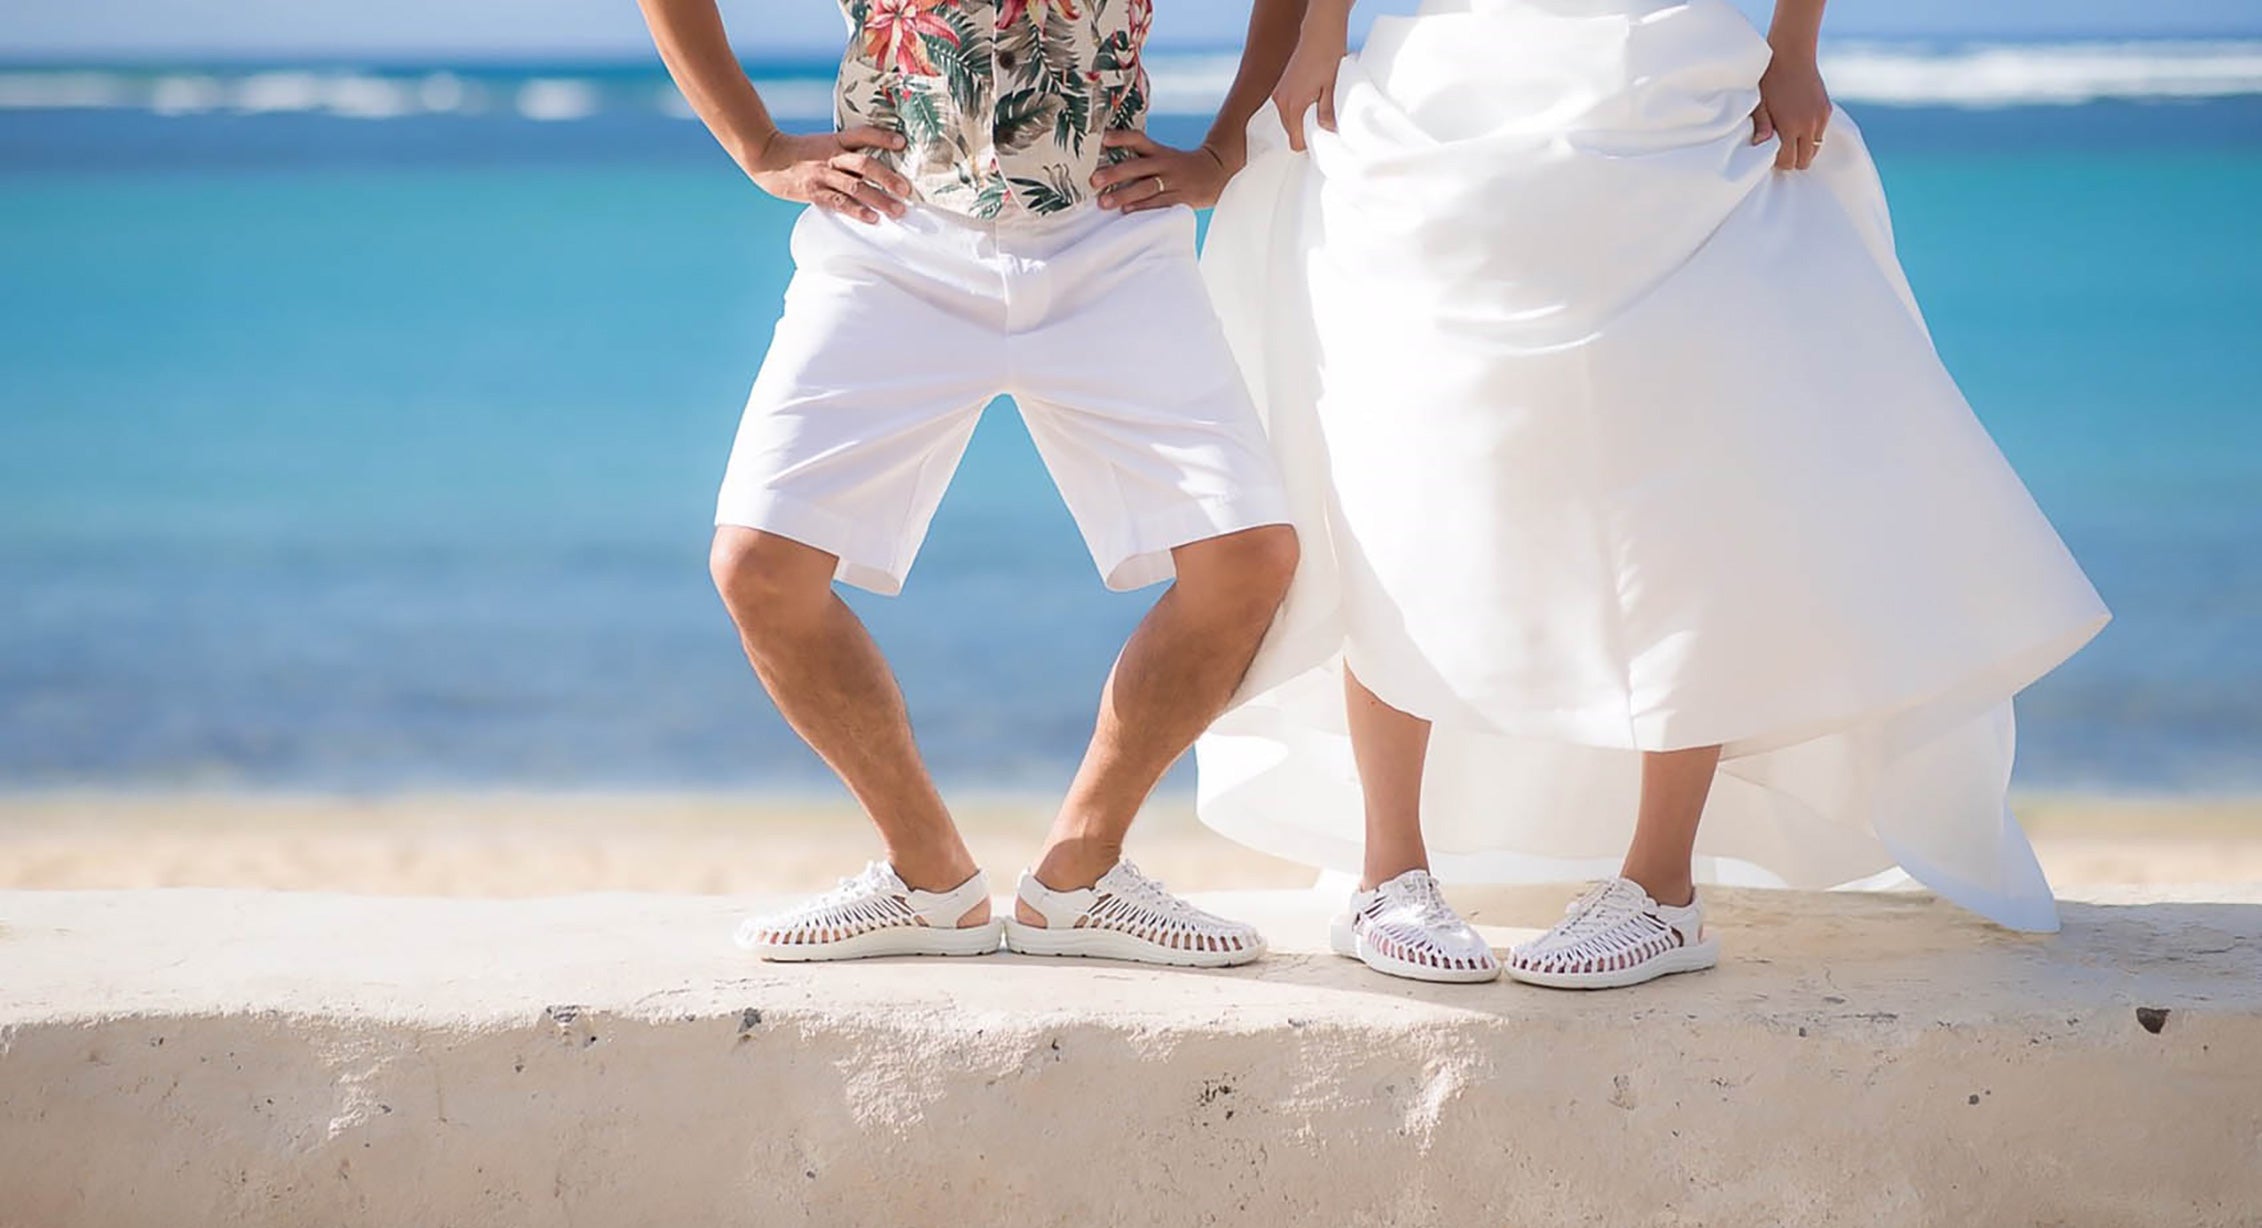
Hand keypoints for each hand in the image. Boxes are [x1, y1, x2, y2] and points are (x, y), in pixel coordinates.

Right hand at [749, 126, 910, 223]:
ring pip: (855, 186)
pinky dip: (857, 211)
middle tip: (906, 189)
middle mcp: (831, 156)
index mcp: (835, 141)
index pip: (862, 135)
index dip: (882, 137)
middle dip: (887, 177)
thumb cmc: (799, 153)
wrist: (766, 156)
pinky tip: (872, 218)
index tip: (902, 143)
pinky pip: (839, 202)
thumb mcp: (823, 145)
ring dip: (879, 199)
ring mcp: (823, 175)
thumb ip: (845, 152)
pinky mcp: (814, 192)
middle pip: (864, 164)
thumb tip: (873, 164)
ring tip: (898, 210)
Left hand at [1092, 132, 1240, 211]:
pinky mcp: (1180, 199)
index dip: (1121, 138)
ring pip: (1146, 188)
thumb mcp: (1164, 156)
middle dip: (1115, 173)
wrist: (1217, 173)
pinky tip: (1127, 212)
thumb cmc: (1180, 167)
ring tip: (1104, 203)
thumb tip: (1106, 166)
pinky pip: (1159, 204)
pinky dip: (1142, 207)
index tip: (1103, 139)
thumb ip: (1140, 159)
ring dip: (1124, 195)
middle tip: (1094, 180)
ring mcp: (1173, 182)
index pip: (1138, 140)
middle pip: (1137, 167)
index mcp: (1158, 151)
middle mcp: (1164, 164)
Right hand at [1271, 12, 1349, 152]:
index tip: (1323, 143)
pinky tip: (1313, 100)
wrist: (1320, 32)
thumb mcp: (1332, 89)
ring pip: (1289, 120)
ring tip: (1320, 110)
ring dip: (1303, 120)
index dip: (1310, 146)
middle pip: (1291, 132)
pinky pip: (1288, 107)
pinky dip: (1299, 109)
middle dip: (1306, 133)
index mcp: (1292, 107)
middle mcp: (1280, 101)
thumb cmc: (1327, 57)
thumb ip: (1327, 115)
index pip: (1296, 142)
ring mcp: (1279, 93)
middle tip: (1325, 127)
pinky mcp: (1281, 86)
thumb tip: (1328, 132)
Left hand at [1751, 49, 1830, 170]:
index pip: (1789, 161)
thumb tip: (1760, 144)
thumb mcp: (1759, 103)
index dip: (1779, 162)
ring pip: (1815, 148)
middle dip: (1793, 159)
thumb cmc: (1769, 78)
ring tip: (1790, 137)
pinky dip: (1811, 134)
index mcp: (1790, 126)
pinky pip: (1821, 133)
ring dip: (1803, 148)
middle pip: (1805, 160)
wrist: (1792, 53)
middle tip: (1780, 149)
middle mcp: (1809, 125)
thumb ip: (1761, 126)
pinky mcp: (1827, 110)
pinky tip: (1799, 124)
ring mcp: (1820, 118)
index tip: (1771, 154)